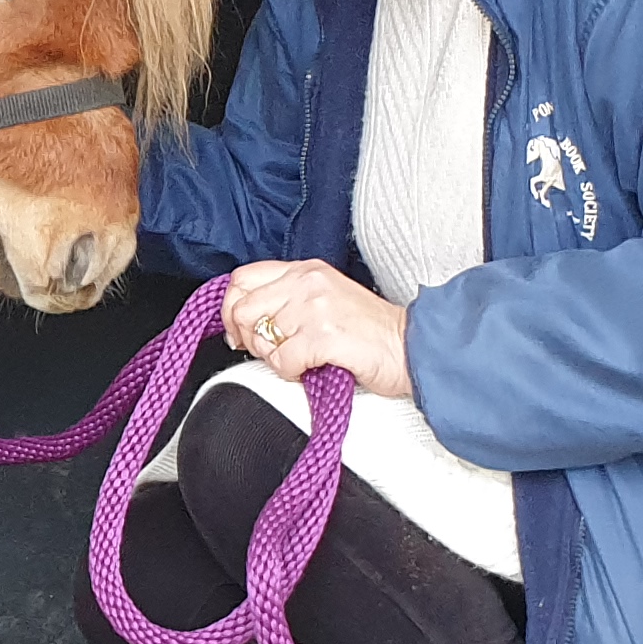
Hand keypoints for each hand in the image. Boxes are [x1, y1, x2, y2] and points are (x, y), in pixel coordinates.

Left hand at [219, 259, 411, 399]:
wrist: (410, 348)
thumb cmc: (371, 332)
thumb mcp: (324, 299)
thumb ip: (287, 299)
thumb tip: (244, 320)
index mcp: (305, 270)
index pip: (243, 278)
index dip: (231, 309)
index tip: (240, 330)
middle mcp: (307, 282)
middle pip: (243, 309)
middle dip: (248, 338)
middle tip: (269, 351)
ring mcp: (315, 307)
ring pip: (261, 339)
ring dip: (276, 358)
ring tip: (302, 359)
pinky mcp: (323, 335)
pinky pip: (283, 361)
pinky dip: (293, 373)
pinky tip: (313, 368)